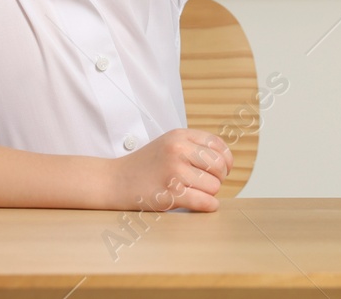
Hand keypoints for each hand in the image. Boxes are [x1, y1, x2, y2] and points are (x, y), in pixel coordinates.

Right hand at [108, 128, 231, 211]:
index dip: (226, 160)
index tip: (224, 170)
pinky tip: (205, 204)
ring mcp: (173, 172)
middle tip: (209, 184)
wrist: (115, 180)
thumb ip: (194, 146)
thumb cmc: (145, 165)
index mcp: (179, 135)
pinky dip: (209, 206)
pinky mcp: (169, 194)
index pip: (218, 145)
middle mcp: (178, 150)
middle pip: (219, 166)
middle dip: (219, 178)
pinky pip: (203, 202)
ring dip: (210, 193)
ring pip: (213, 186)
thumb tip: (226, 161)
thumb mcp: (168, 143)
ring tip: (197, 192)